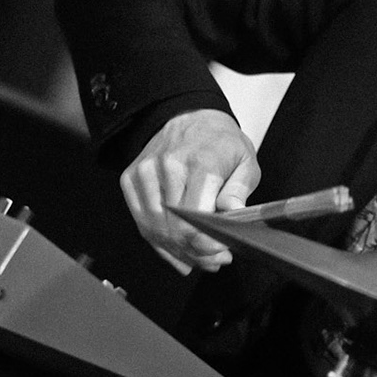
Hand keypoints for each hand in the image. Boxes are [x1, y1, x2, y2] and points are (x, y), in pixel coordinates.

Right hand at [120, 109, 260, 273]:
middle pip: (175, 229)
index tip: (221, 253)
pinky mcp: (131, 179)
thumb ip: (239, 191)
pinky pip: (142, 222)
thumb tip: (232, 214)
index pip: (196, 218)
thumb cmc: (219, 141)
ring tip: (197, 257)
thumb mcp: (245, 161)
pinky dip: (158, 242)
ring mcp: (146, 173)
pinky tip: (176, 249)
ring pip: (155, 230)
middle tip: (214, 260)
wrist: (190, 116)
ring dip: (177, 251)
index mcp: (200, 162)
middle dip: (196, 253)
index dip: (208, 245)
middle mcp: (168, 167)